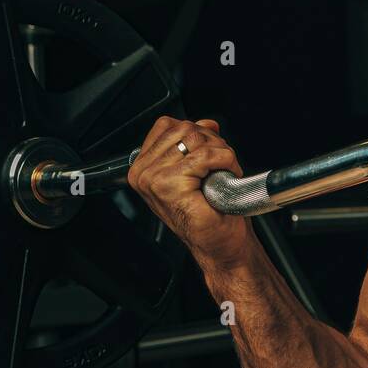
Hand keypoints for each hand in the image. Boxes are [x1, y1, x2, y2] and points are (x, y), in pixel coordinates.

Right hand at [126, 116, 256, 266]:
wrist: (221, 244)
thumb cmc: (211, 213)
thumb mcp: (201, 168)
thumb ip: (198, 143)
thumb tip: (206, 123)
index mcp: (144, 166)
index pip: (169, 124)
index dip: (198, 134)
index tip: (208, 157)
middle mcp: (143, 171)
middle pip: (185, 128)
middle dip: (212, 144)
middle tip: (218, 169)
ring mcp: (152, 178)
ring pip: (197, 138)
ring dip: (220, 153)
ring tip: (220, 175)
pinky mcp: (168, 184)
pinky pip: (206, 155)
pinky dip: (225, 162)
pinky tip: (223, 179)